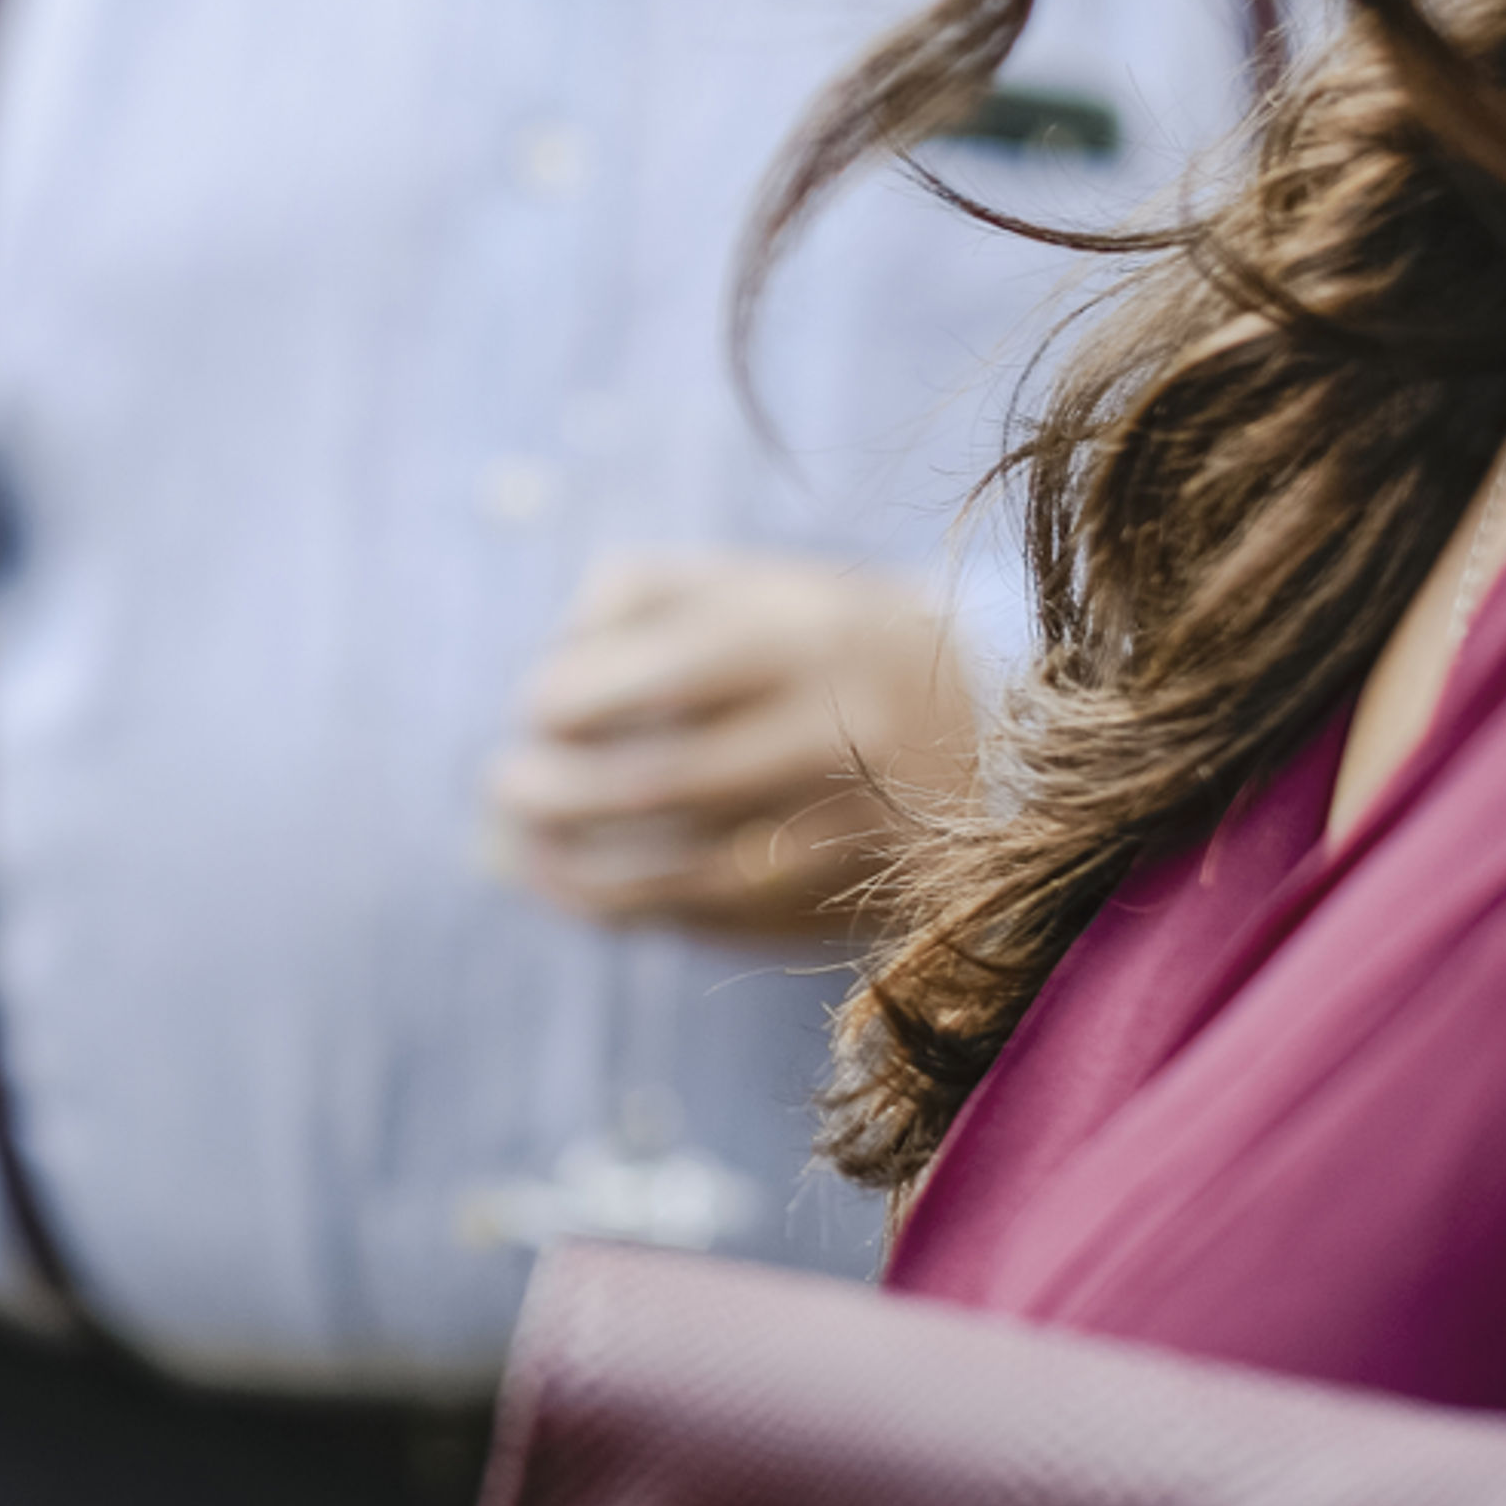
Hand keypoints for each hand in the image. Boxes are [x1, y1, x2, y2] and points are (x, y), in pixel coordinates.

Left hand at [485, 552, 979, 935]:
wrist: (1001, 733)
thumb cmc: (825, 643)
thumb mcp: (749, 582)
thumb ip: (637, 594)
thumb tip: (554, 665)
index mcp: (812, 638)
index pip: (668, 677)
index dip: (575, 701)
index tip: (533, 710)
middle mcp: (843, 736)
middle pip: (668, 784)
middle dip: (559, 794)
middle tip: (503, 786)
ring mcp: (856, 832)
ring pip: (691, 875)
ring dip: (582, 872)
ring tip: (524, 848)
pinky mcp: (857, 905)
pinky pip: (725, 922)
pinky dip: (637, 912)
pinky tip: (580, 890)